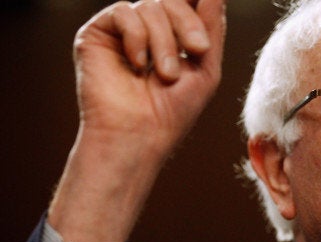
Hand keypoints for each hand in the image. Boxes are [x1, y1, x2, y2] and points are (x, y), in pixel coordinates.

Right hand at [75, 0, 224, 151]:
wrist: (140, 136)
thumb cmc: (173, 111)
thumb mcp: (206, 66)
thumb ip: (211, 26)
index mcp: (173, 37)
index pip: (187, 3)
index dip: (195, 3)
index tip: (202, 32)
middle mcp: (147, 30)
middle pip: (172, 0)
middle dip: (189, 23)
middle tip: (198, 50)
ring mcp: (121, 31)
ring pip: (150, 5)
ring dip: (164, 41)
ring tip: (165, 74)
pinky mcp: (97, 34)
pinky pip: (123, 12)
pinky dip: (137, 37)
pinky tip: (137, 65)